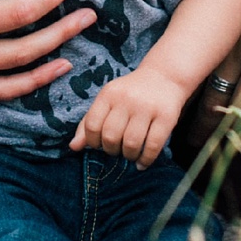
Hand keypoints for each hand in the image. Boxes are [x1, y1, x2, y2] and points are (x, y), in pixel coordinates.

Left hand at [71, 68, 186, 166]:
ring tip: (129, 155)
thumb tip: (73, 147)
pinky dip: (146, 159)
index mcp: (108, 94)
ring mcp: (147, 108)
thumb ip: (88, 122)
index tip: (99, 145)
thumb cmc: (130, 93)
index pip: (91, 124)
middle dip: (111, 150)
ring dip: (128, 156)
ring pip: (132, 143)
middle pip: (110, 136)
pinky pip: (153, 145)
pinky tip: (142, 163)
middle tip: (116, 151)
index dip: (92, 141)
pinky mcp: (166, 117)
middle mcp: (126, 100)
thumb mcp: (107, 101)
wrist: (163, 77)